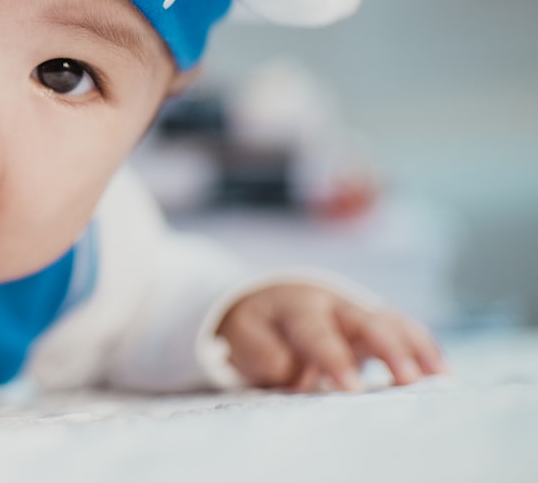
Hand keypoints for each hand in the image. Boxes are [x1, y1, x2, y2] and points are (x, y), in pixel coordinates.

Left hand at [216, 283, 447, 391]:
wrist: (271, 298)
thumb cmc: (258, 324)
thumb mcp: (245, 336)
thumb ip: (267, 356)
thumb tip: (302, 376)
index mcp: (299, 307)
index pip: (318, 333)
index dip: (335, 359)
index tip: (352, 388)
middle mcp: (336, 305)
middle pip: (368, 323)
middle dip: (389, 350)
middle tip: (408, 381)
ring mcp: (361, 314)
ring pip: (394, 324)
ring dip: (418, 350)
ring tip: (440, 380)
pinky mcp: (378, 327)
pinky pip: (406, 334)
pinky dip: (425, 352)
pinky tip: (442, 377)